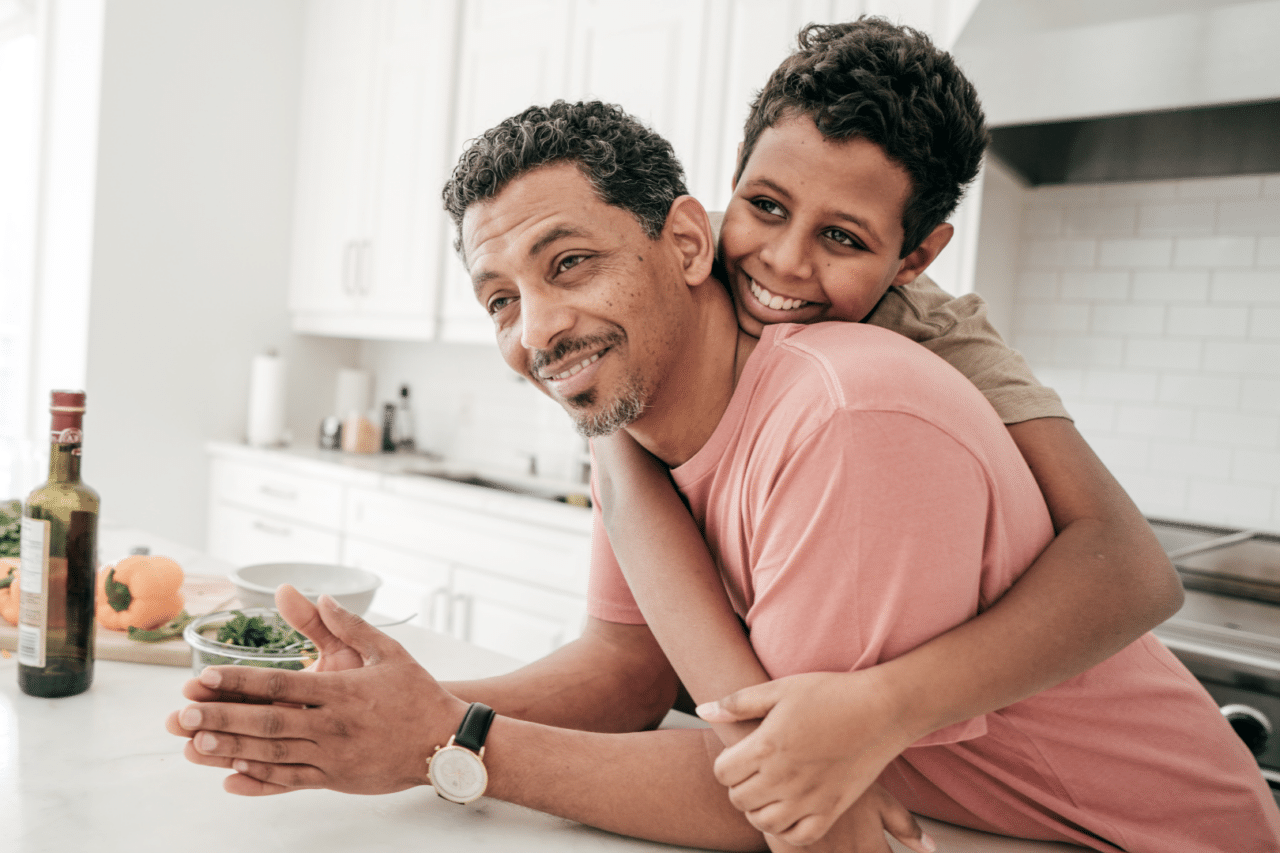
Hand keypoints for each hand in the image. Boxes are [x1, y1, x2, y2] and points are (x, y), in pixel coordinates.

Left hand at [165, 586, 468, 795]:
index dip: (239, 681)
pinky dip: (259, 782)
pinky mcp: (337, 779)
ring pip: (273, 755)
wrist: (447, 741)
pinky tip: (231, 779)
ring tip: (193, 745)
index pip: (281, 683)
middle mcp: (334, 726)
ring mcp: (334, 756)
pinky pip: (291, 782)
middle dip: (221, 718)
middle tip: (181, 715)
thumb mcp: (388, 650)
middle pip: (268, 722)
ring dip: (230, 750)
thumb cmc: (418, 694)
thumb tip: (316, 595)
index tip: (204, 678)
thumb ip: (348, 624)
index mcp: (343, 691)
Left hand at [698, 670, 923, 847]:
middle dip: (740, 786)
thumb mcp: (780, 689)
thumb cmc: (831, 693)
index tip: (741, 755)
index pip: (723, 773)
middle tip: (755, 772)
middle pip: (739, 799)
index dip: (726, 764)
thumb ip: (738, 703)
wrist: (882, 708)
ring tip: (770, 791)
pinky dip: (788, 830)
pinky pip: (799, 837)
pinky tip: (791, 809)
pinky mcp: (832, 809)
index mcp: (766, 746)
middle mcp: (783, 777)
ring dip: (759, 810)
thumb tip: (702, 710)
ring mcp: (809, 797)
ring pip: (764, 822)